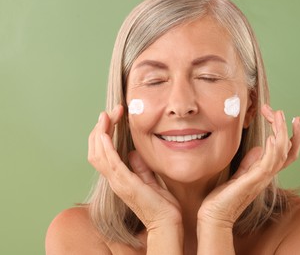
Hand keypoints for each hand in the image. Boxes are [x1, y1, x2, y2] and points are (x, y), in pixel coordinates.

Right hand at [87, 105, 181, 230]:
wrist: (167, 222)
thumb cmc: (161, 205)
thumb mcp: (150, 180)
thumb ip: (140, 168)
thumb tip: (133, 153)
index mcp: (119, 177)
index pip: (103, 152)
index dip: (104, 133)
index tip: (113, 116)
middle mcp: (114, 179)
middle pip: (96, 150)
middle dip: (100, 129)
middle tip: (110, 112)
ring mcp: (118, 182)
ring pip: (98, 154)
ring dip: (100, 132)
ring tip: (106, 116)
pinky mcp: (125, 184)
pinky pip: (109, 162)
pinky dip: (104, 146)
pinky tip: (104, 132)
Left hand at [197, 104, 299, 228]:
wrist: (213, 215)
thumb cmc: (224, 197)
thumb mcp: (239, 175)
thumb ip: (249, 162)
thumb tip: (259, 148)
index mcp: (264, 172)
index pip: (287, 152)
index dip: (292, 135)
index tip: (288, 116)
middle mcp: (267, 175)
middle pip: (289, 151)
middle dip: (290, 129)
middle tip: (280, 111)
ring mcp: (261, 178)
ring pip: (282, 154)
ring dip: (282, 133)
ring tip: (278, 115)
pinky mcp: (252, 182)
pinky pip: (268, 164)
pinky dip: (272, 150)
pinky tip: (271, 137)